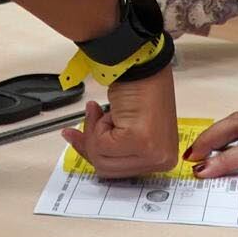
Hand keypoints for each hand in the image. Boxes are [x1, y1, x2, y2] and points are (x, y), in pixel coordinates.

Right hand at [61, 69, 178, 179]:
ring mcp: (153, 153)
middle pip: (108, 169)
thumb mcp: (123, 126)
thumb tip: (73, 140)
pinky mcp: (141, 142)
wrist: (142, 64)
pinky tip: (109, 110)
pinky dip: (98, 124)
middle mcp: (163, 160)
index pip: (120, 172)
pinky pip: (102, 145)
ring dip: (96, 132)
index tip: (76, 137)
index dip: (95, 154)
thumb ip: (105, 144)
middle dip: (91, 142)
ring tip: (104, 111)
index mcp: (164, 159)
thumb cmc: (140, 86)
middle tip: (89, 116)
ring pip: (102, 160)